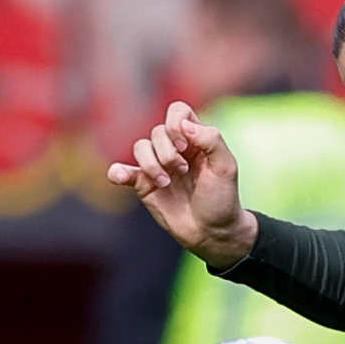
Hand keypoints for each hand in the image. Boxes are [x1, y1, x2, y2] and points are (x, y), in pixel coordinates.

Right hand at [107, 101, 257, 267]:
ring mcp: (158, 165)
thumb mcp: (226, 167)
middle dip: (167, 151)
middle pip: (158, 131)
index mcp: (197, 140)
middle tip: (183, 171)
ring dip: (151, 164)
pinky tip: (122, 177)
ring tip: (167, 183)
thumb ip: (211, 140)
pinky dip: (118, 171)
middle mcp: (176, 149)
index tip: (185, 145)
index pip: (178, 111)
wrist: (212, 232)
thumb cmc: (222, 199)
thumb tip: (184, 125)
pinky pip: (121, 170)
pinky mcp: (144, 184)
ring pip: (140, 147)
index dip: (176, 123)